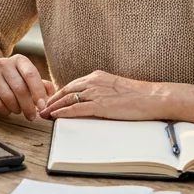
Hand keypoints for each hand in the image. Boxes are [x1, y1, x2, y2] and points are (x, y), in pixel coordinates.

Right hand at [0, 55, 54, 120]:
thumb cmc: (14, 82)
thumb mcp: (29, 80)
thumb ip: (43, 86)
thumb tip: (50, 96)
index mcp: (19, 60)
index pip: (31, 74)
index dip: (38, 92)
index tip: (42, 106)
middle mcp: (4, 63)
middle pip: (20, 88)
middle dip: (28, 106)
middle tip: (32, 116)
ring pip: (8, 97)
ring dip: (16, 109)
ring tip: (18, 110)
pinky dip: (5, 110)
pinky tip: (7, 109)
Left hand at [41, 71, 172, 120]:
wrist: (152, 97)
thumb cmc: (138, 95)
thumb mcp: (115, 87)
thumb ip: (102, 91)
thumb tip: (93, 100)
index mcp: (96, 76)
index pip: (72, 85)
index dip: (59, 94)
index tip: (50, 101)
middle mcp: (93, 82)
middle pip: (65, 91)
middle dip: (51, 100)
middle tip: (41, 108)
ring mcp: (96, 93)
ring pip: (68, 100)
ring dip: (53, 108)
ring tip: (43, 114)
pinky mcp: (100, 105)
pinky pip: (76, 109)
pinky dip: (64, 112)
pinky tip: (56, 116)